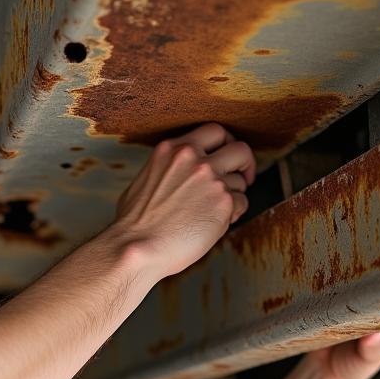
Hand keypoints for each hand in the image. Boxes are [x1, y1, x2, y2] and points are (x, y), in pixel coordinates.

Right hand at [113, 123, 255, 278]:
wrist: (136, 247)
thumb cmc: (134, 223)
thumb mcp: (146, 178)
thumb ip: (169, 168)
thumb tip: (180, 175)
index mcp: (173, 149)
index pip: (214, 131)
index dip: (226, 144)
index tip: (227, 156)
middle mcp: (194, 159)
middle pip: (239, 149)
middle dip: (245, 164)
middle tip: (243, 177)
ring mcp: (210, 180)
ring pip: (241, 182)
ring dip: (234, 196)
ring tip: (216, 211)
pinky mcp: (223, 203)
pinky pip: (241, 204)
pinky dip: (233, 214)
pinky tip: (216, 224)